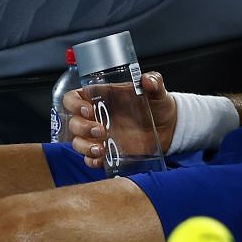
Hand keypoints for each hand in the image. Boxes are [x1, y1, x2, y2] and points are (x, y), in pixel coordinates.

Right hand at [61, 71, 175, 167]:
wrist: (168, 127)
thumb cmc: (157, 105)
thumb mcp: (157, 91)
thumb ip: (154, 81)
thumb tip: (148, 80)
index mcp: (101, 98)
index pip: (74, 98)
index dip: (74, 103)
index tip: (88, 110)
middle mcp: (96, 117)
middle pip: (73, 122)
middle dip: (82, 128)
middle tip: (101, 131)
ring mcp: (99, 136)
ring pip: (77, 142)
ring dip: (84, 146)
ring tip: (101, 149)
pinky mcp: (107, 151)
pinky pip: (89, 158)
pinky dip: (91, 160)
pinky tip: (102, 160)